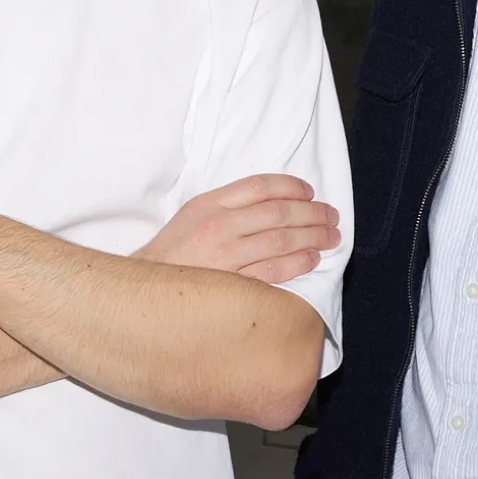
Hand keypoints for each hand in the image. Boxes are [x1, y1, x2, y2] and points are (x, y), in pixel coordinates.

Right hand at [139, 175, 340, 284]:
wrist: (146, 292)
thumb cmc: (173, 252)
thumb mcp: (193, 215)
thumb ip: (227, 205)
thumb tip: (273, 202)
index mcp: (209, 204)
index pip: (260, 186)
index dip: (291, 186)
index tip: (310, 192)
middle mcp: (219, 226)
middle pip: (278, 213)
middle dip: (312, 213)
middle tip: (331, 216)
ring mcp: (226, 256)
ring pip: (281, 241)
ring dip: (312, 237)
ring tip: (330, 237)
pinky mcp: (232, 285)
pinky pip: (274, 272)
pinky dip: (298, 264)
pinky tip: (313, 260)